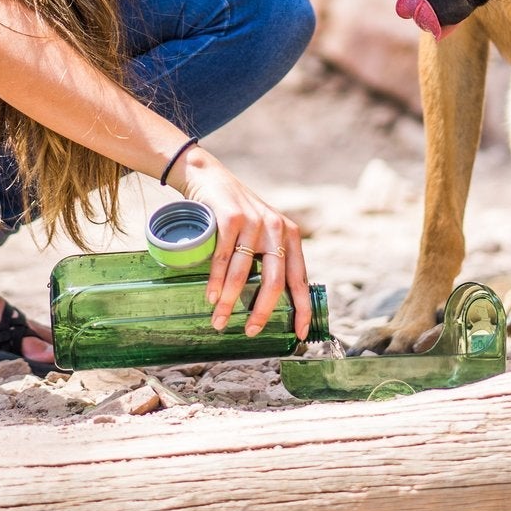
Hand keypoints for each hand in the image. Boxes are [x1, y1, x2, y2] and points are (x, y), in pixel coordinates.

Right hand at [172, 146, 312, 338]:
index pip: (300, 279)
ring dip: (230, 302)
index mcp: (290, 236)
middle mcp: (276, 228)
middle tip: (250, 332)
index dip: (302, 308)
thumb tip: (269, 302)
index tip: (299, 334)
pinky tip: (212, 297)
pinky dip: (216, 281)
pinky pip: (224, 258)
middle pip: (275, 281)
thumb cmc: (235, 213)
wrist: (208, 176)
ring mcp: (253, 222)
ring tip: (219, 321)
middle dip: (262, 311)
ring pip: (243, 273)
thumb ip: (269, 256)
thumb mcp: (261, 231)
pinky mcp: (230, 217)